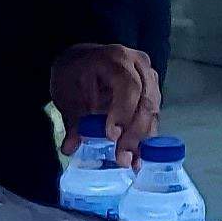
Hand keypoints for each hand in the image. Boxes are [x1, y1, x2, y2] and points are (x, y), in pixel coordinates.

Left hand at [47, 44, 163, 157]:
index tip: (111, 136)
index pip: (128, 85)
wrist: (83, 61)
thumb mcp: (67, 93)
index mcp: (115, 58)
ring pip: (153, 111)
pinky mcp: (152, 92)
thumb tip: (70, 148)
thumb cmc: (74, 74)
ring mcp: (149, 78)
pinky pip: (153, 116)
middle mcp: (139, 65)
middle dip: (135, 133)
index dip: (123, 112)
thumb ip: (73, 120)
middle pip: (146, 100)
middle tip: (122, 158)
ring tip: (130, 162)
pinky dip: (145, 138)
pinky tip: (137, 157)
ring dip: (143, 139)